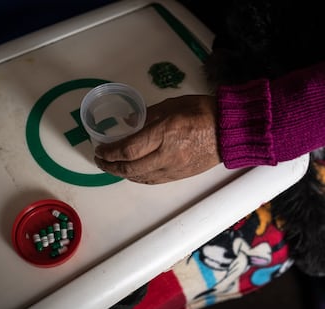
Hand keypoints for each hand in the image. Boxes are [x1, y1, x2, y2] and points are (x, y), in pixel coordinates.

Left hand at [94, 95, 221, 183]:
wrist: (229, 131)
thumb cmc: (202, 112)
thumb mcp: (171, 105)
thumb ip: (147, 114)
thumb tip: (128, 121)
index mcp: (163, 134)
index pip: (128, 149)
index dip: (109, 152)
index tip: (99, 149)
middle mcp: (165, 155)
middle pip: (129, 168)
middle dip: (110, 166)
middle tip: (100, 160)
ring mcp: (172, 169)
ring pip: (139, 178)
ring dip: (121, 174)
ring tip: (112, 166)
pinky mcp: (178, 176)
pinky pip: (151, 181)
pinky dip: (137, 178)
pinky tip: (131, 173)